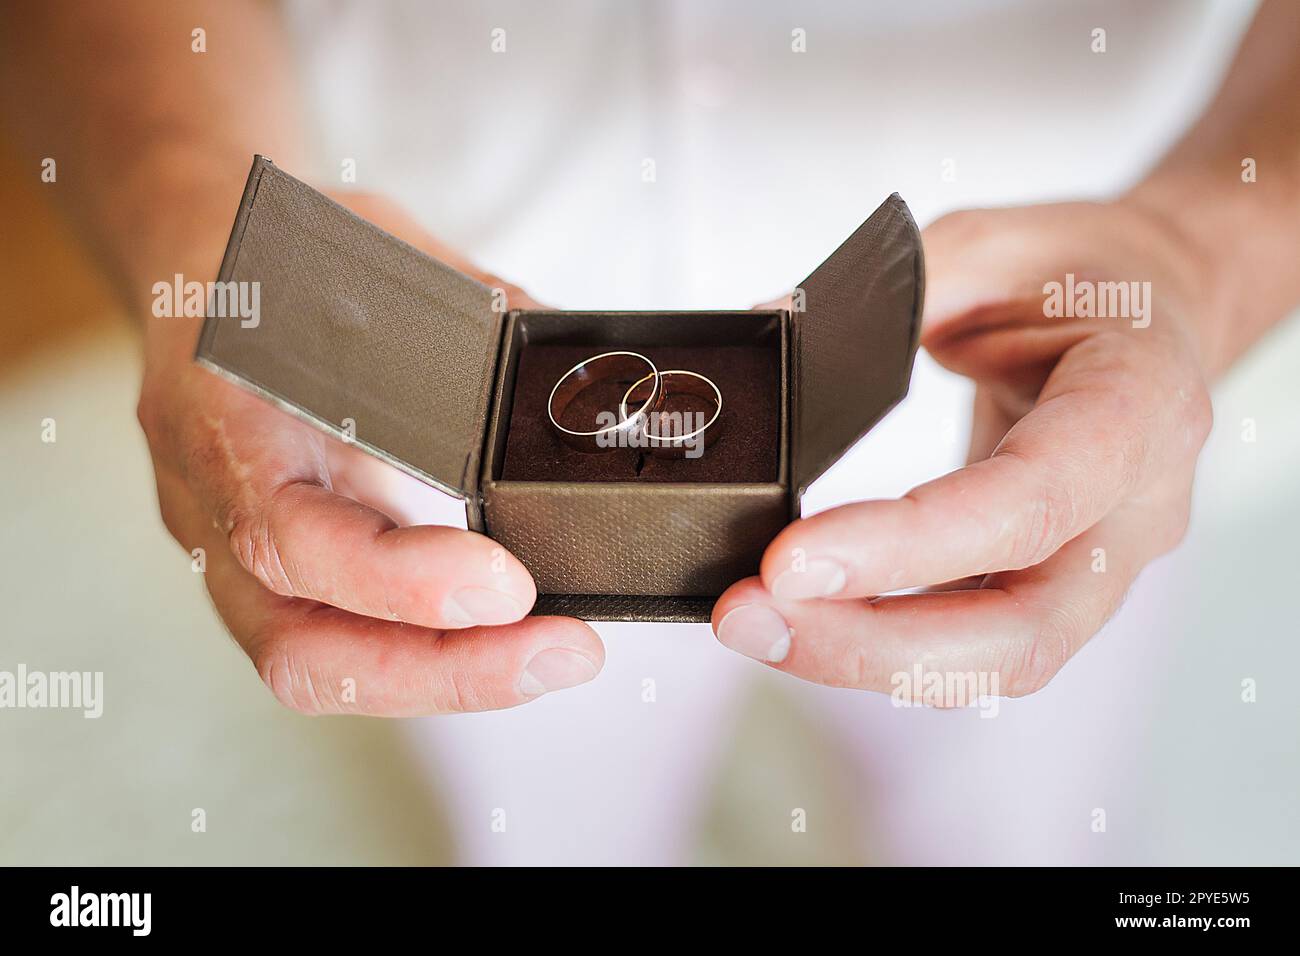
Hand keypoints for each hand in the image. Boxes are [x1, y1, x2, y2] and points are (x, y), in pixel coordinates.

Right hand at [138, 191, 602, 714]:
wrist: (191, 264)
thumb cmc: (273, 256)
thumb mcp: (364, 252)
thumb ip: (465, 311)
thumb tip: (570, 355)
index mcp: (223, 417)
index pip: (292, 537)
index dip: (400, 579)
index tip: (508, 584)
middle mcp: (215, 507)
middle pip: (303, 651)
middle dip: (444, 672)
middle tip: (560, 653)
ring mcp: (234, 553)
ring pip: (319, 666)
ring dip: (445, 678)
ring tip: (549, 658)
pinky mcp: (275, 572)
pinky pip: (339, 643)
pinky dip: (427, 657)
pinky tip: (502, 642)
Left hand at [712, 200, 1216, 698]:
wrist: (1151, 304)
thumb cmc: (1081, 270)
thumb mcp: (988, 245)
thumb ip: (890, 293)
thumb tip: (771, 329)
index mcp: (1138, 405)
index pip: (1028, 503)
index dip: (908, 547)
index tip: (789, 562)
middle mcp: (1135, 509)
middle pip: (1020, 633)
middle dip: (870, 644)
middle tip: (750, 618)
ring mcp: (1102, 563)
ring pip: (995, 660)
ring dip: (862, 657)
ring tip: (754, 623)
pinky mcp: (1053, 586)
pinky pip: (971, 642)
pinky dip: (879, 641)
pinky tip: (803, 620)